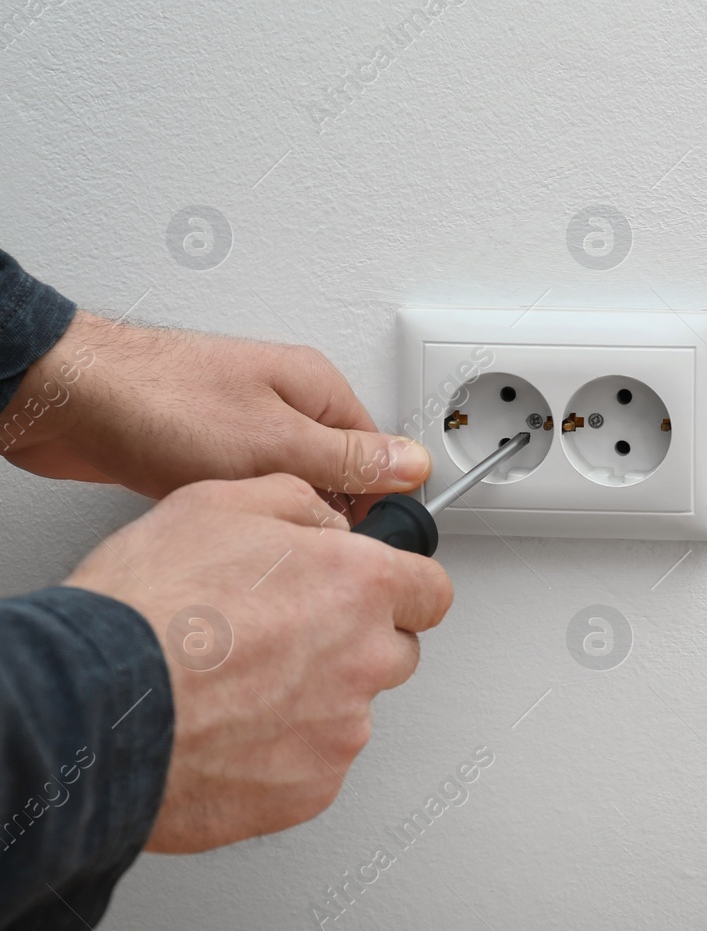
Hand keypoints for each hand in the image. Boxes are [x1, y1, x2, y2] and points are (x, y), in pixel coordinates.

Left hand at [2, 311, 428, 515]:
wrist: (68, 399)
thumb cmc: (161, 402)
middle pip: (336, 471)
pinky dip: (239, 510)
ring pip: (289, 484)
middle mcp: (286, 400)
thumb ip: (350, 459)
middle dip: (323, 511)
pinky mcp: (206, 445)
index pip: (378, 453)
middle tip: (301, 539)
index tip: (366, 541)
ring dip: (276, 512)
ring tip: (252, 526)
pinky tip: (219, 520)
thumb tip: (412, 465)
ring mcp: (244, 422)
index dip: (378, 503)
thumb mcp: (275, 442)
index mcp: (317, 389)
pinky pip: (246, 488)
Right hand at [64, 473, 452, 851]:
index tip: (382, 595)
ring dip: (314, 700)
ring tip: (237, 687)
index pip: (430, 591)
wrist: (94, 706)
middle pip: (394, 651)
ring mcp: (342, 730)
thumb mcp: (219, 502)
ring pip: (351, 710)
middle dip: (355, 643)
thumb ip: (297, 505)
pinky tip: (228, 731)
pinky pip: (314, 765)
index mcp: (360, 585)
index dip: (399, 589)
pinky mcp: (311, 789)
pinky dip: (281, 753)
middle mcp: (366, 658)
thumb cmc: (146, 609)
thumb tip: (324, 521)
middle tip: (284, 639)